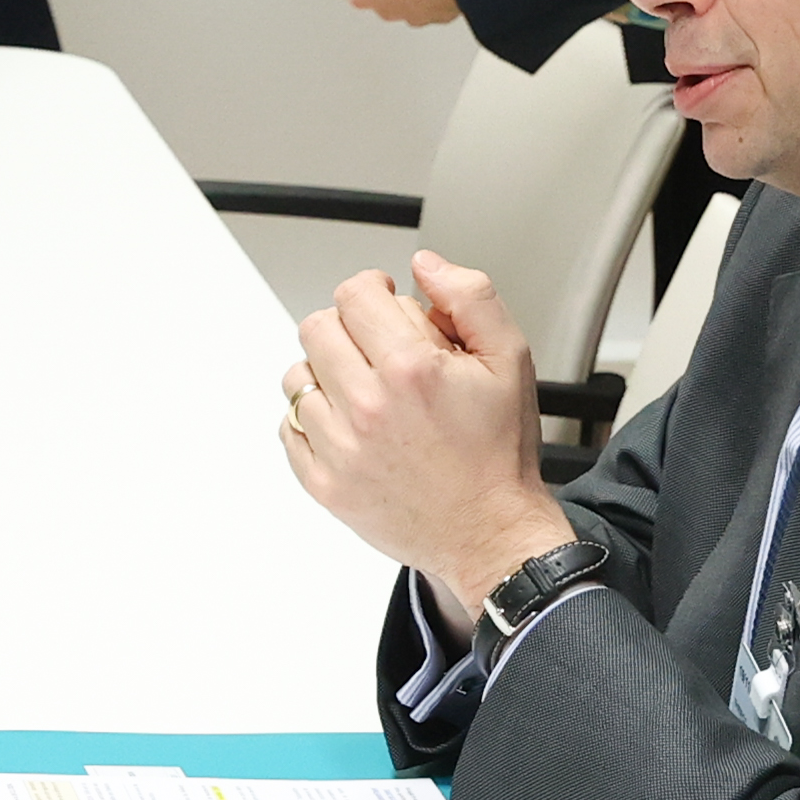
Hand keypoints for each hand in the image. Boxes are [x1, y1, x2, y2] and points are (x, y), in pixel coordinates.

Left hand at [278, 255, 578, 631]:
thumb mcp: (509, 359)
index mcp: (411, 370)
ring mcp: (339, 448)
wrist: (491, 532)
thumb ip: (470, 297)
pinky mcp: (323, 483)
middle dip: (346, 326)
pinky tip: (350, 426)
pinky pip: (289, 428)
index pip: (353, 295)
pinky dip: (312, 420)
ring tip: (365, 390)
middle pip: (316, 328)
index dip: (371, 290)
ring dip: (326, 373)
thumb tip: (426, 266)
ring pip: (297, 376)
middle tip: (375, 346)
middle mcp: (367, 407)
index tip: (383, 303)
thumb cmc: (499, 452)